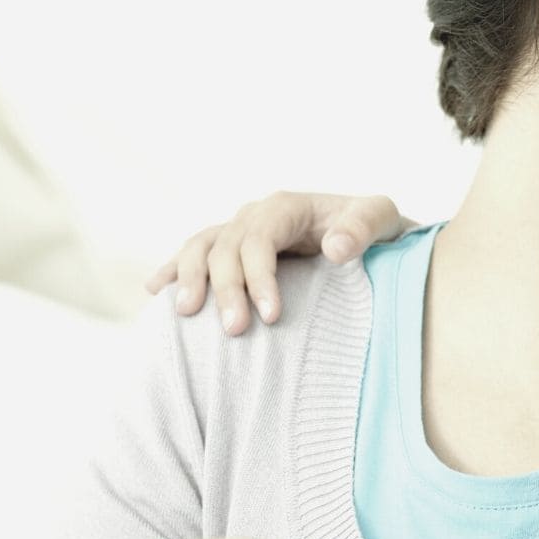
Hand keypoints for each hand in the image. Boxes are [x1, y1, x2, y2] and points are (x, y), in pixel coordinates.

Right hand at [144, 192, 409, 334]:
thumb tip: (336, 247)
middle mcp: (255, 215)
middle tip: (235, 331)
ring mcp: (239, 231)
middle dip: (226, 289)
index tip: (270, 316)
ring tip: (185, 314)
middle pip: (226, 248)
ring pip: (201, 248)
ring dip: (190, 279)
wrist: (370, 235)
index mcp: (286, 207)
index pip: (259, 240)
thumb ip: (363, 227)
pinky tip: (155, 290)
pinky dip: (174, 269)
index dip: (259, 276)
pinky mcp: (232, 250)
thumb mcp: (382, 218)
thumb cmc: (374, 229)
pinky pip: (195, 253)